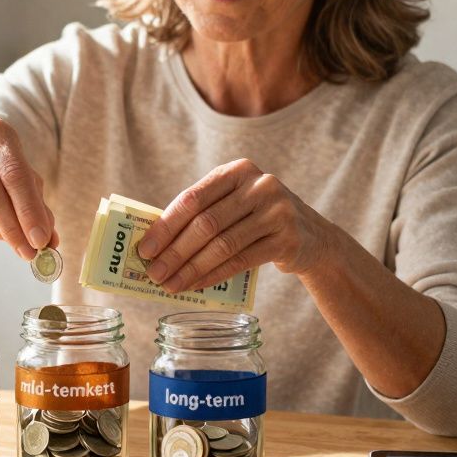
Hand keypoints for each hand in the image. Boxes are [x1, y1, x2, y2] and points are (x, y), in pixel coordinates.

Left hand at [136, 159, 331, 292]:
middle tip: (153, 274)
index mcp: (237, 170)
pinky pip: (241, 261)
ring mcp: (277, 211)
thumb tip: (155, 244)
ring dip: (191, 268)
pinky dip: (213, 275)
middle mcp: (260, 185)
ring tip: (170, 285)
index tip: (145, 248)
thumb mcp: (235, 203)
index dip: (166, 225)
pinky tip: (195, 285)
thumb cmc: (257, 219)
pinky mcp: (287, 239)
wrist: (312, 236)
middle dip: (175, 251)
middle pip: (206, 223)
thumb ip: (202, 213)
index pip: (193, 198)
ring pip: (222, 245)